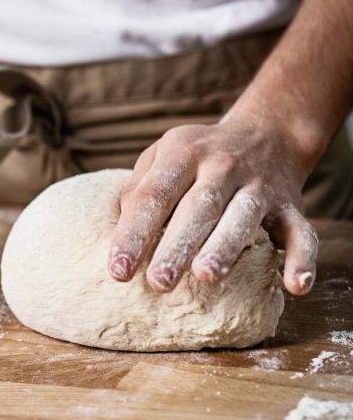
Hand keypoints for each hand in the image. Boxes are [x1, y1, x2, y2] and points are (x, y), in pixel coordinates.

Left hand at [107, 117, 317, 296]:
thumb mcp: (163, 157)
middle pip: (199, 207)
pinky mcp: (292, 205)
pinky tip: (296, 286)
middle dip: (178, 245)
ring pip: (244, 215)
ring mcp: (260, 185)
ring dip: (226, 246)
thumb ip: (140, 190)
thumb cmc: (199, 158)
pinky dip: (302, 259)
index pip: (154, 195)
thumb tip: (119, 234)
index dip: (134, 232)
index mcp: (184, 152)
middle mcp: (223, 165)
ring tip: (206, 277)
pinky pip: (301, 232)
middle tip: (158, 282)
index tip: (117, 270)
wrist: (268, 132)